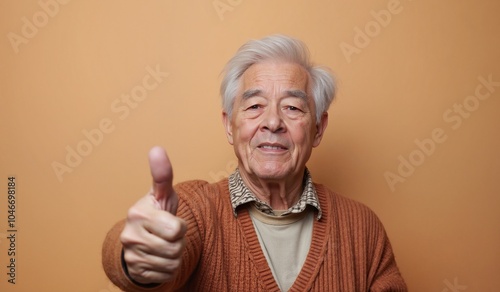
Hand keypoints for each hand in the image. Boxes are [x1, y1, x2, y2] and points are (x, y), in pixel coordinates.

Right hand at [120, 146, 186, 283]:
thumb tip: (157, 148)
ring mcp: (131, 255)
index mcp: (138, 213)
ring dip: (175, 255)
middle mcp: (130, 235)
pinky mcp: (135, 271)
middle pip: (176, 247)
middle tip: (169, 235)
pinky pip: (165, 275)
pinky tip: (159, 258)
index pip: (176, 229)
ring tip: (165, 245)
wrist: (139, 241)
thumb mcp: (161, 194)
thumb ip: (162, 175)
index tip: (170, 221)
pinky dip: (168, 268)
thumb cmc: (156, 213)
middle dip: (179, 242)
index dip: (180, 227)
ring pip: (172, 262)